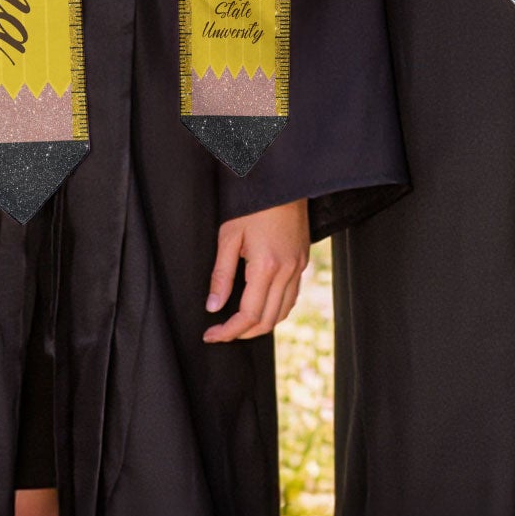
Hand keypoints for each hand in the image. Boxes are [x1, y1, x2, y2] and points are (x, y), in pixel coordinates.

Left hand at [203, 197, 309, 342]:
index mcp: (266, 266)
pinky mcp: (303, 260)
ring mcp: (298, 266)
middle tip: (221, 332)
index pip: (248, 315)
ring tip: (239, 324)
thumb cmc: (254, 204)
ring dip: (261, 324)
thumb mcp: (229, 236)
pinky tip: (261, 305)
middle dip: (243, 333)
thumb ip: (221, 275)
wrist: (283, 181)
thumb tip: (213, 306)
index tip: (211, 335)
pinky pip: (292, 296)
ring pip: (283, 312)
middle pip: (267, 320)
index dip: (228, 331)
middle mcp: (287, 270)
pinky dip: (276, 309)